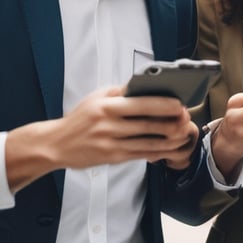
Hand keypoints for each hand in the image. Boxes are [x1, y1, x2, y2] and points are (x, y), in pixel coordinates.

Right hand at [5, 86, 197, 190]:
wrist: (55, 144)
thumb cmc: (80, 118)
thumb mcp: (97, 97)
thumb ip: (122, 92)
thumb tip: (148, 85)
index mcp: (107, 105)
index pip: (141, 104)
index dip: (164, 104)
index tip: (179, 103)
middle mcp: (109, 124)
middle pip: (148, 124)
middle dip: (172, 122)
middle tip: (186, 118)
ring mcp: (111, 143)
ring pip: (148, 142)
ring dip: (170, 139)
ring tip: (183, 133)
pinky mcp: (112, 157)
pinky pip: (140, 154)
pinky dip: (157, 151)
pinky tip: (169, 147)